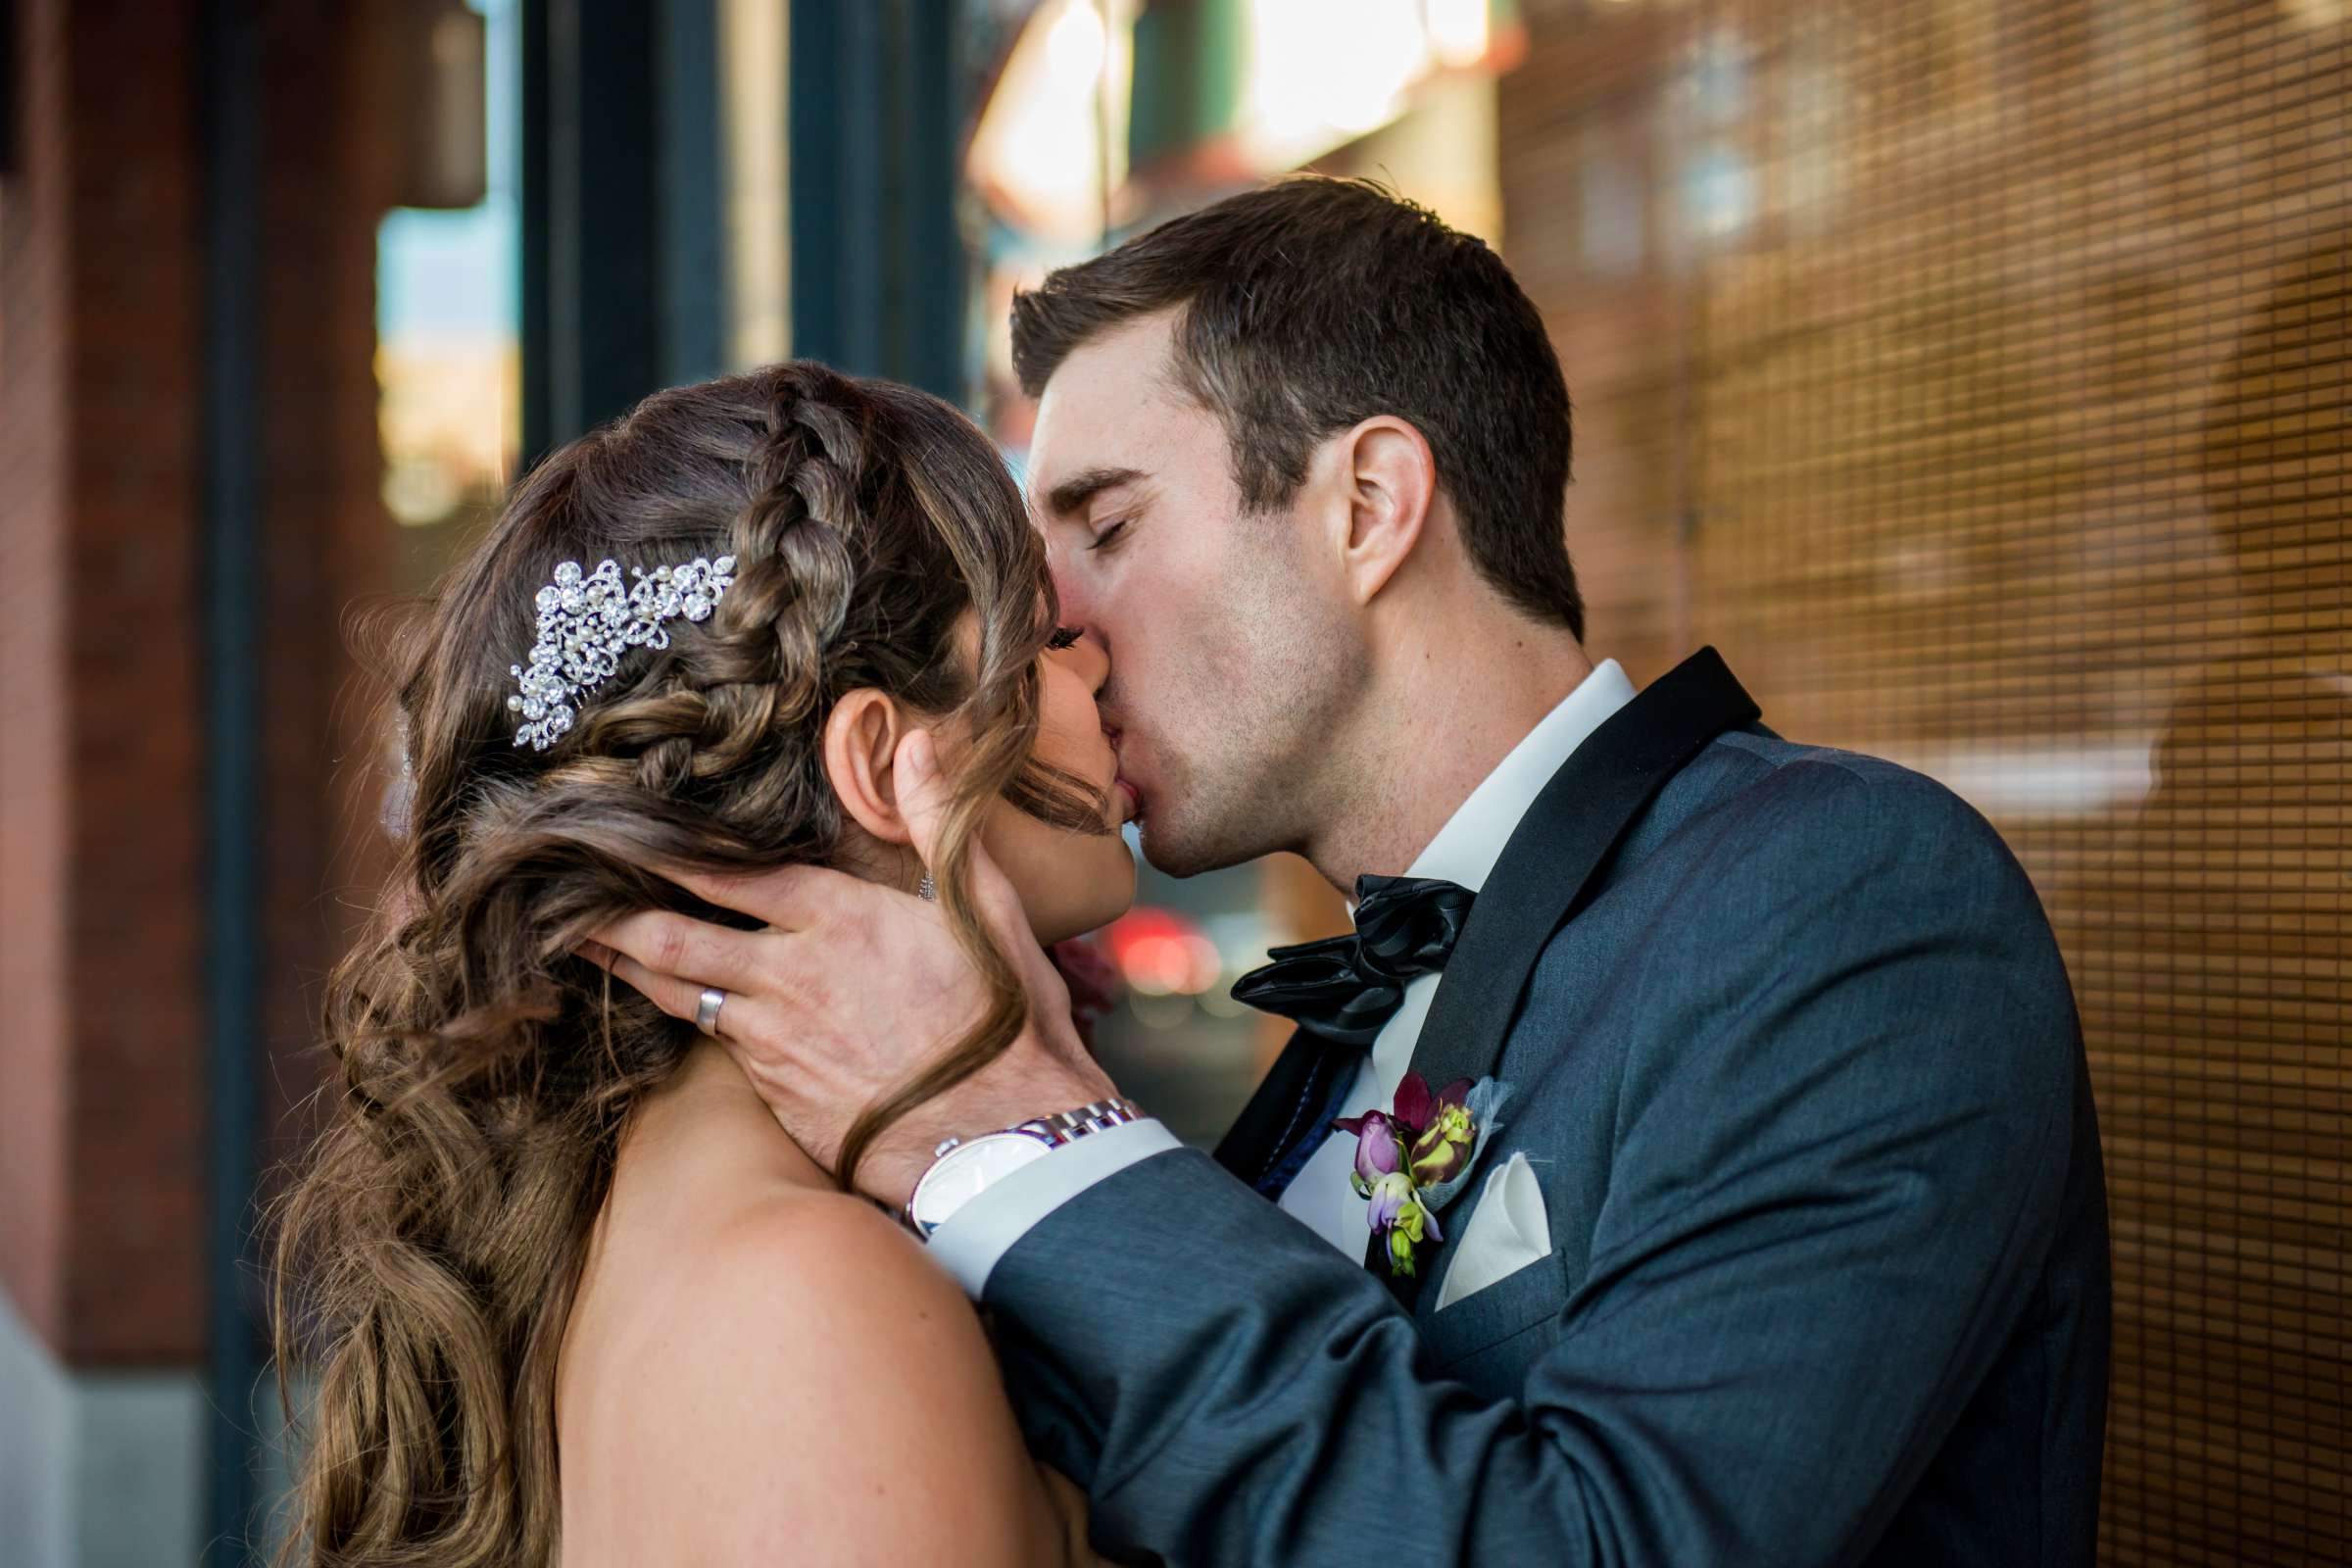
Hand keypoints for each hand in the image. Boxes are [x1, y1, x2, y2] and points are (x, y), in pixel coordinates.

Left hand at [586, 730, 1118, 1207]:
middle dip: (606, 915)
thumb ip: (937, 821)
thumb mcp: (985, 905)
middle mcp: (789, 976)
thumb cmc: (1001, 1019)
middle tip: (553, 896)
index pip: (724, 872)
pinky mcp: (777, 1095)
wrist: (1001, 1139)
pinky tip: (666, 1007)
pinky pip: (716, 1044)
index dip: (661, 852)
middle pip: (672, 937)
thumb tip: (915, 744)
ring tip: (575, 945)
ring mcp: (775, 1041)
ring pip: (679, 995)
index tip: (611, 831)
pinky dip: (682, 1018)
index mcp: (834, 918)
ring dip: (626, 967)